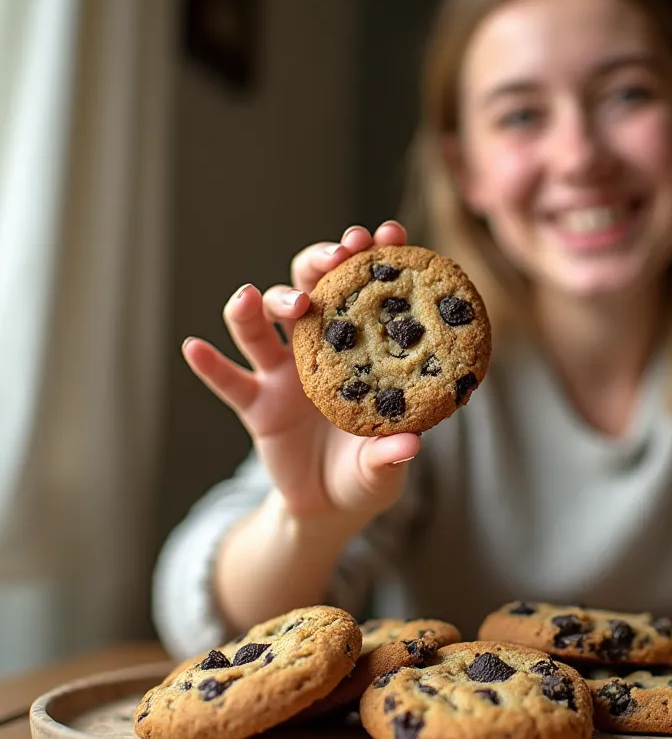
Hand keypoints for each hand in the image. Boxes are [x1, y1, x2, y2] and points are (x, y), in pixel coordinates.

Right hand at [182, 221, 420, 520]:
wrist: (330, 506)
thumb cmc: (368, 470)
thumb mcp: (385, 464)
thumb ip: (393, 453)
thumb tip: (410, 446)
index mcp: (360, 351)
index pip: (364, 293)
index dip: (372, 259)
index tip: (385, 232)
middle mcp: (318, 350)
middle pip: (307, 290)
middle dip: (315, 266)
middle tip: (333, 256)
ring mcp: (283, 375)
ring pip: (262, 327)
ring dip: (260, 306)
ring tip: (251, 297)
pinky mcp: (255, 405)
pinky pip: (228, 380)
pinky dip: (210, 365)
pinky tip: (193, 347)